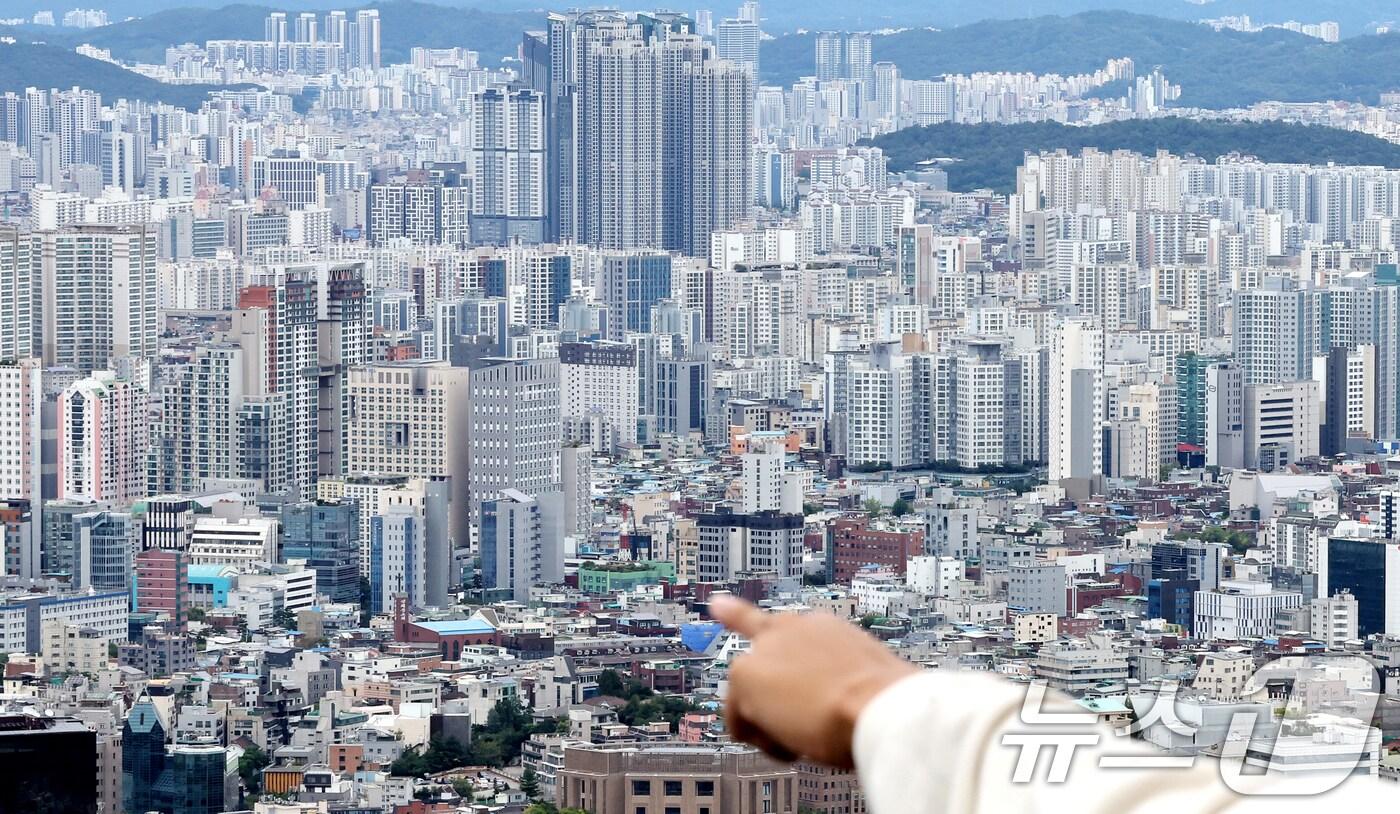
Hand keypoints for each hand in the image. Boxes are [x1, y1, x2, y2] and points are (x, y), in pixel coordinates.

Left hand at [710, 594, 917, 767]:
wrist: (880, 705)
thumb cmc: (885, 703)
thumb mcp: (867, 681)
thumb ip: (838, 681)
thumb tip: (834, 705)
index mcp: (822, 628)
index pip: (780, 624)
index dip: (741, 615)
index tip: (717, 605)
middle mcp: (789, 629)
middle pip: (754, 663)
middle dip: (764, 696)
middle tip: (789, 722)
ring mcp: (765, 649)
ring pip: (748, 699)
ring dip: (772, 727)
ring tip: (807, 739)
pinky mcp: (745, 674)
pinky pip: (738, 723)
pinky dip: (761, 742)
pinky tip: (792, 746)